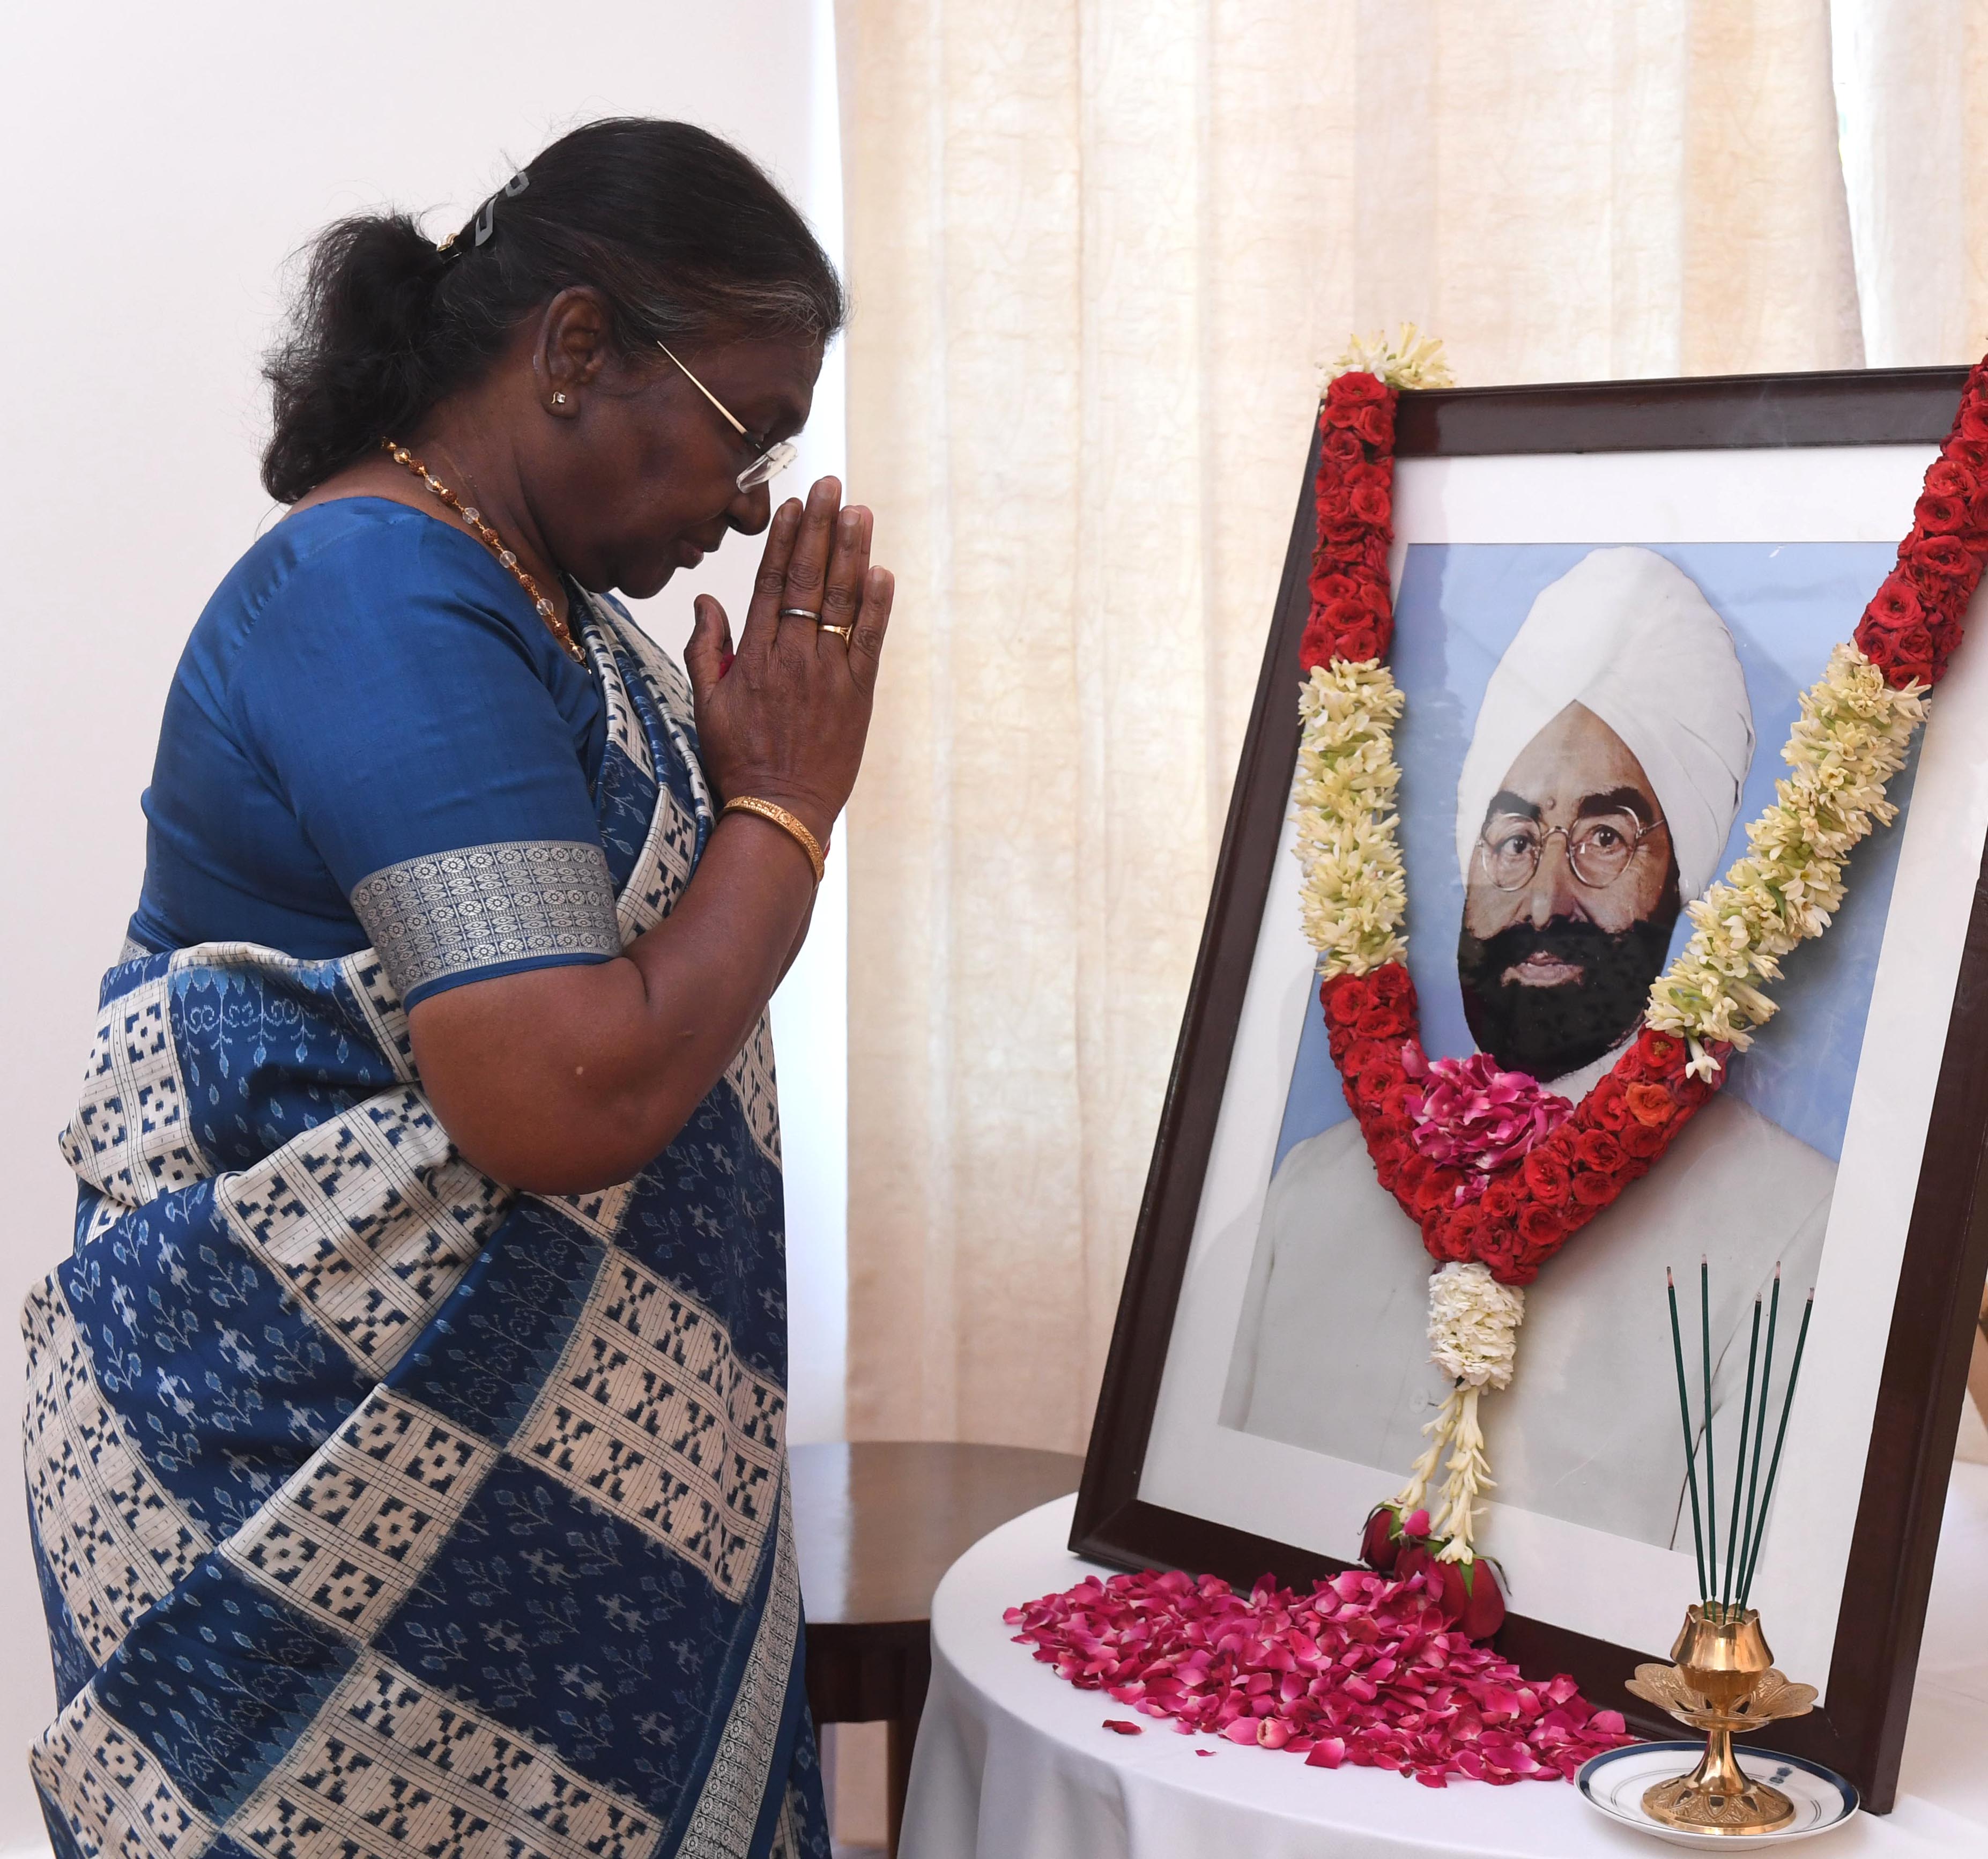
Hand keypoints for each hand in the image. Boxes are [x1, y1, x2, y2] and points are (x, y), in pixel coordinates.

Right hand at [683, 477, 893, 845]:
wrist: (779, 811)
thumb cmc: (738, 761)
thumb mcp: (705, 705)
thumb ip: (705, 649)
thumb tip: (704, 600)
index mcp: (754, 655)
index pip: (771, 583)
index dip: (785, 540)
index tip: (795, 505)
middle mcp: (792, 656)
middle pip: (809, 580)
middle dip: (820, 529)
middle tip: (832, 486)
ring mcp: (827, 674)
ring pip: (841, 602)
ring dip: (852, 553)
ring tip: (859, 513)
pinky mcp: (857, 695)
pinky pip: (869, 640)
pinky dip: (876, 606)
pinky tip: (881, 572)